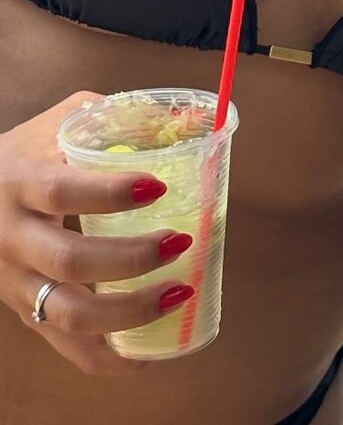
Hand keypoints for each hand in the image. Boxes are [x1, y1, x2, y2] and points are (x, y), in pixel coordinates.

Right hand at [0, 92, 193, 374]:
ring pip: (67, 314)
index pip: (61, 191)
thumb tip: (191, 122)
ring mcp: (15, 283)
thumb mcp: (60, 124)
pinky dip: (105, 358)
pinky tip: (145, 355)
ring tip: (179, 293)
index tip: (158, 187)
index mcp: (20, 183)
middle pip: (69, 261)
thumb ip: (116, 118)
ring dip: (129, 312)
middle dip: (131, 258)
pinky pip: (63, 345)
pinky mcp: (24, 312)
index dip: (110, 192)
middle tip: (180, 241)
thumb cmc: (27, 155)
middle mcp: (13, 238)